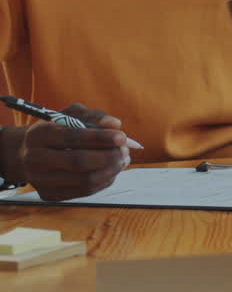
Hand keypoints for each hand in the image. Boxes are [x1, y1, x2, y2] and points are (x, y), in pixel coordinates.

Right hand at [3, 104, 132, 200]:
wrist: (27, 154)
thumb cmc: (57, 129)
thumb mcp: (71, 115)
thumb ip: (94, 116)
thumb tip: (115, 124)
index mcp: (39, 135)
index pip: (72, 138)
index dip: (100, 138)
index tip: (122, 137)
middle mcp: (35, 159)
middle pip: (78, 162)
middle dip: (109, 156)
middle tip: (125, 150)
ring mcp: (41, 180)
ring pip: (85, 180)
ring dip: (111, 170)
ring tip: (123, 158)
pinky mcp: (50, 194)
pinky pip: (84, 191)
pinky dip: (105, 180)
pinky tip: (112, 170)